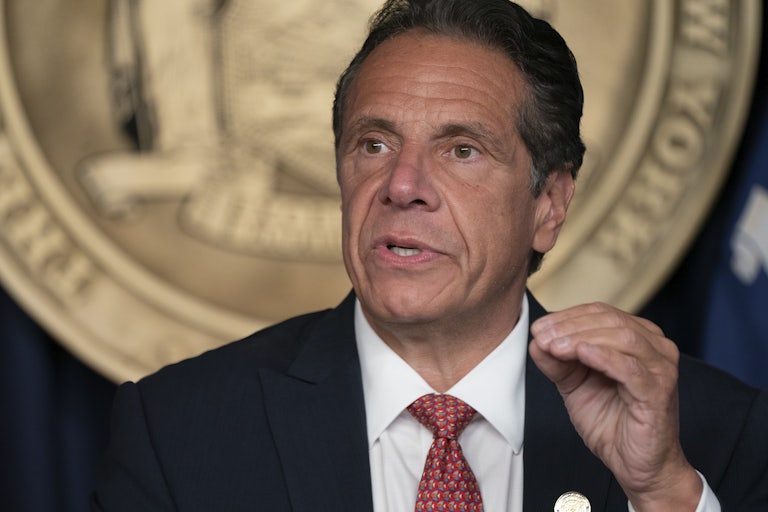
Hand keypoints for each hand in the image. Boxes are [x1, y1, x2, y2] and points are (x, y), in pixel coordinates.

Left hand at [529, 303, 701, 510]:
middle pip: (610, 320)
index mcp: (637, 338)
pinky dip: (605, 357)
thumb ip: (557, 362)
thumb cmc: (612, 423)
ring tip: (555, 346)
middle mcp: (655, 347)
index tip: (538, 328)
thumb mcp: (575, 386)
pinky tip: (582, 354)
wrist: (636, 466)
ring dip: (582, 338)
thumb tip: (536, 340)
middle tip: (542, 337)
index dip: (566, 316)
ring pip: (622, 338)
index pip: (600, 313)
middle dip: (570, 326)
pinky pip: (632, 369)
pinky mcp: (659, 393)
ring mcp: (660, 368)